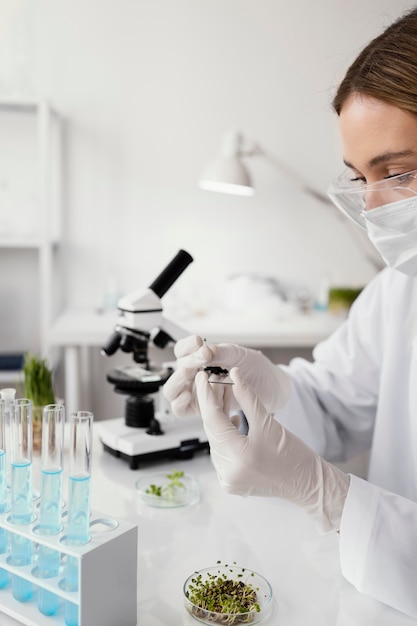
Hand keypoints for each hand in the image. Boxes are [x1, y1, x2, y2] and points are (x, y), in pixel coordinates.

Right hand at [163, 335, 290, 416]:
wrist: (273, 388)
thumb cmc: (257, 369)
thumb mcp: (239, 355)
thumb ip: (221, 352)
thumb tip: (204, 350)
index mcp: (202, 358)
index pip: (182, 350)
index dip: (187, 346)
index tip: (200, 342)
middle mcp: (197, 375)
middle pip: (175, 370)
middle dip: (185, 364)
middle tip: (201, 361)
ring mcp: (198, 392)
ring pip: (173, 391)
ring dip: (179, 382)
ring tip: (193, 376)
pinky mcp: (203, 409)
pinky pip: (181, 409)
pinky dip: (180, 404)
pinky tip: (189, 396)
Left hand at [195, 367, 349, 533]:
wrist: (307, 483)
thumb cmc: (293, 454)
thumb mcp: (268, 422)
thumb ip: (247, 397)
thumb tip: (234, 375)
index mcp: (238, 456)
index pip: (212, 420)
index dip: (206, 395)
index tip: (201, 377)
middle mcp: (228, 472)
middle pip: (212, 430)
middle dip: (213, 405)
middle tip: (215, 382)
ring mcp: (228, 480)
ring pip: (215, 441)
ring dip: (219, 420)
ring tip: (226, 397)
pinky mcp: (230, 482)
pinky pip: (221, 453)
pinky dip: (224, 436)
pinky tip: (233, 422)